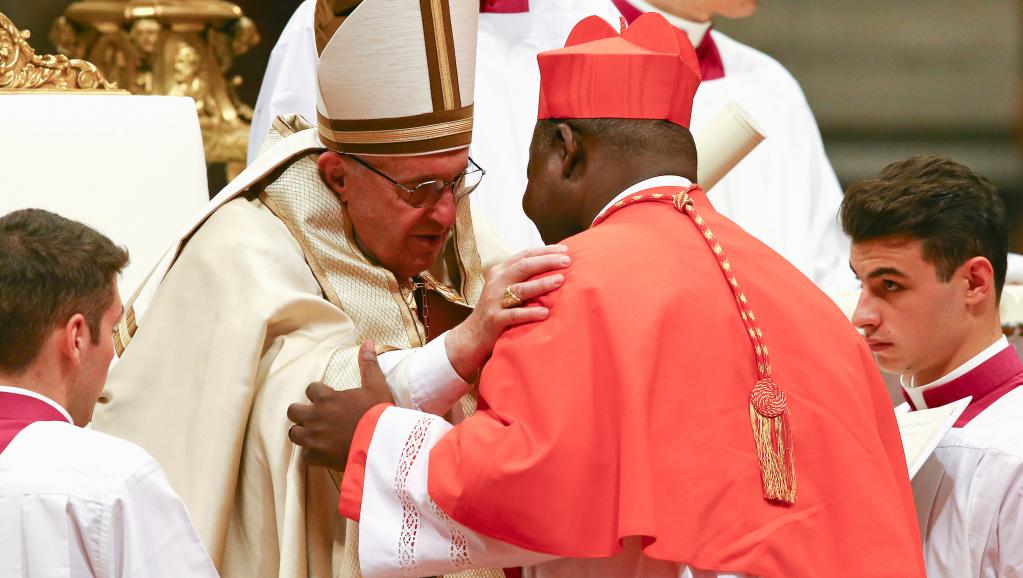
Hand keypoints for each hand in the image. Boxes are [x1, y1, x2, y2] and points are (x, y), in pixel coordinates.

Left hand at [287, 341, 392, 470]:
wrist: (381, 445)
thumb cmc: (379, 414)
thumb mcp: (377, 386)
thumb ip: (369, 365)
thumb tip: (368, 342)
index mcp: (327, 398)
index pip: (310, 389)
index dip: (318, 393)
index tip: (327, 398)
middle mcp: (315, 416)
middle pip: (293, 411)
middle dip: (302, 412)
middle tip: (316, 416)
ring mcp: (313, 437)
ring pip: (293, 433)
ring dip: (302, 432)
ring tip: (315, 434)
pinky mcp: (317, 457)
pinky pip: (305, 455)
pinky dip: (312, 454)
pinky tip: (322, 452)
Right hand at [446, 244, 569, 379]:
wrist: (473, 335)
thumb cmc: (497, 309)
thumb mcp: (505, 287)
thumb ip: (523, 276)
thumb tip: (553, 264)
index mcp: (500, 271)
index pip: (525, 255)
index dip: (545, 251)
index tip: (566, 251)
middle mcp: (496, 282)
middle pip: (523, 267)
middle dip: (547, 262)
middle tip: (567, 262)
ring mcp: (494, 301)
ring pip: (520, 289)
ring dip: (541, 284)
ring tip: (560, 281)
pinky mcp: (495, 319)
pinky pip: (514, 315)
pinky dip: (530, 313)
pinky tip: (545, 313)